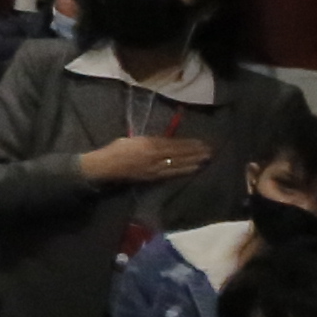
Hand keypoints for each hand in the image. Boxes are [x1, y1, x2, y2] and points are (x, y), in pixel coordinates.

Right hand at [73, 128, 201, 185]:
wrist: (106, 167)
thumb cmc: (116, 150)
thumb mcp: (133, 139)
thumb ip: (149, 140)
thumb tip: (164, 141)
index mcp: (149, 144)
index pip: (174, 144)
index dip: (189, 143)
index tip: (202, 142)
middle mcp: (155, 156)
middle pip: (180, 154)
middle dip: (196, 152)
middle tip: (210, 150)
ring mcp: (155, 168)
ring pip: (179, 164)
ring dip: (194, 161)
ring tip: (207, 159)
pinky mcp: (154, 177)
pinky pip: (172, 173)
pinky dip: (185, 170)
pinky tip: (194, 169)